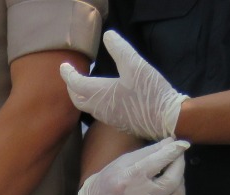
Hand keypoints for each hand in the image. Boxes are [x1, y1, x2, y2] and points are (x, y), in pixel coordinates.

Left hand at [60, 30, 188, 141]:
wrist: (166, 118)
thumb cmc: (148, 91)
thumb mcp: (135, 64)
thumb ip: (119, 49)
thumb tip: (108, 36)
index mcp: (98, 94)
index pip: (75, 84)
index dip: (68, 74)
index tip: (64, 66)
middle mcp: (98, 109)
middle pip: (77, 99)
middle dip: (72, 87)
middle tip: (72, 77)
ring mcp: (107, 119)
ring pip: (87, 107)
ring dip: (82, 96)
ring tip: (84, 85)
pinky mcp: (118, 123)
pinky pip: (98, 113)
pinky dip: (94, 103)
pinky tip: (103, 98)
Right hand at [78, 138, 188, 194]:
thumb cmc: (111, 178)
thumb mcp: (125, 160)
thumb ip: (149, 151)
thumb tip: (171, 141)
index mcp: (131, 177)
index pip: (158, 162)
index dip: (173, 151)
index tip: (183, 144)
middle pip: (172, 180)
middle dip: (179, 164)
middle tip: (177, 155)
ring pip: (177, 193)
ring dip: (180, 178)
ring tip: (173, 170)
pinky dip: (179, 191)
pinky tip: (172, 184)